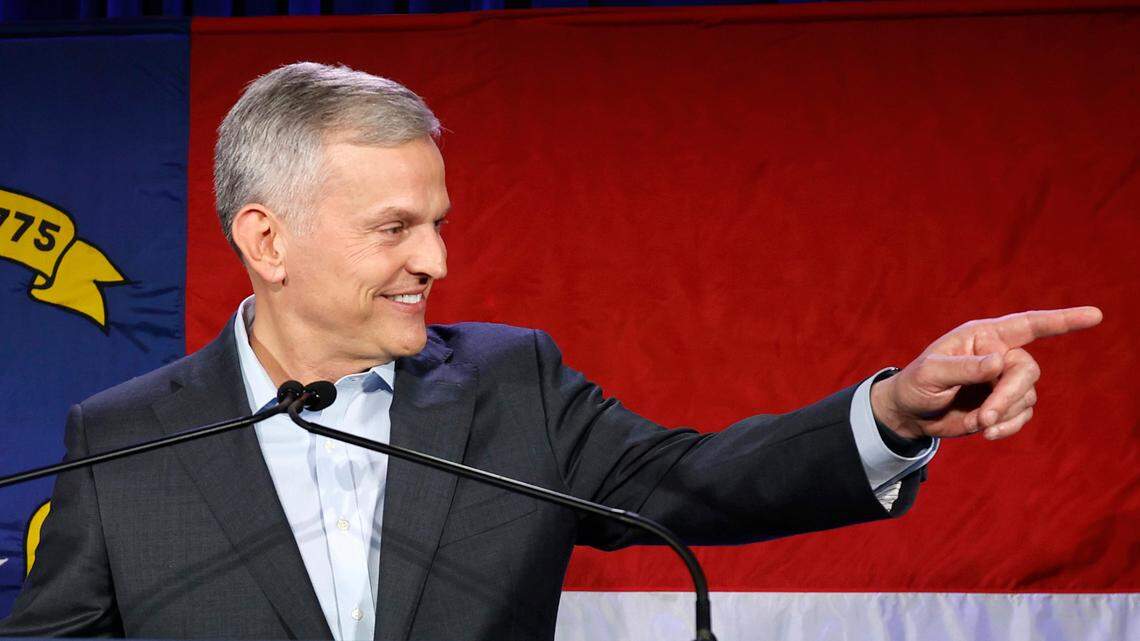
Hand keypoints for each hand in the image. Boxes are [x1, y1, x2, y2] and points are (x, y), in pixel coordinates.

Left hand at [870, 306, 1102, 440]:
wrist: (911, 414)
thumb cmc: (916, 385)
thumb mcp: (931, 374)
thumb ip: (963, 368)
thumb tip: (999, 362)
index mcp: (983, 336)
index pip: (1027, 325)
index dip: (1061, 321)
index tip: (1094, 316)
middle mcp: (999, 354)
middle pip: (1027, 370)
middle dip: (1009, 395)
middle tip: (986, 416)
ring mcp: (1004, 381)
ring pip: (1027, 396)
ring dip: (1005, 413)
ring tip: (978, 423)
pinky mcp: (1005, 404)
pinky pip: (1022, 415)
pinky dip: (1007, 426)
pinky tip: (985, 432)